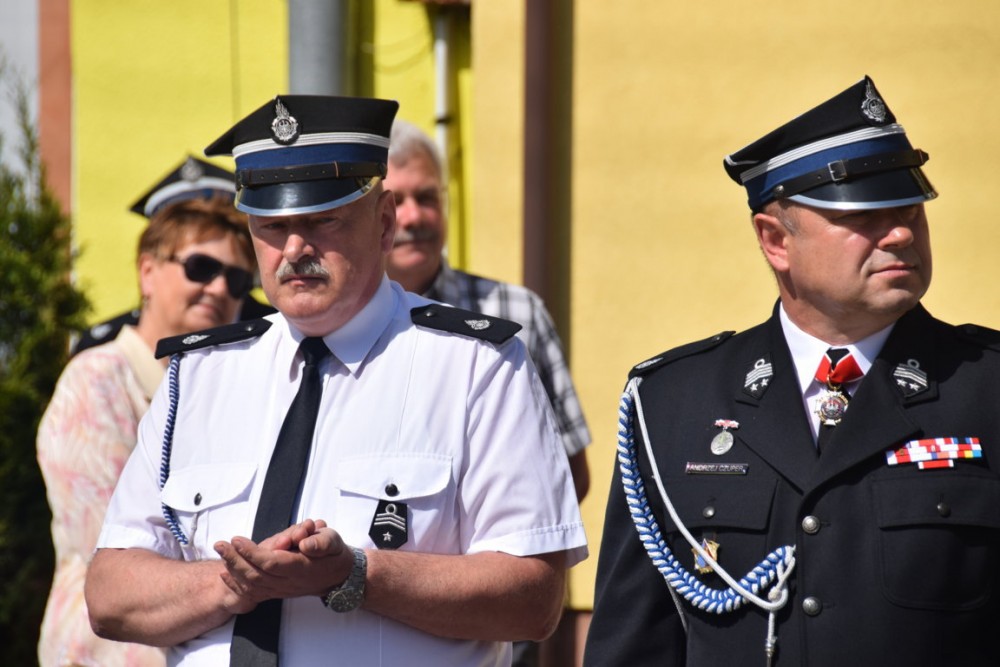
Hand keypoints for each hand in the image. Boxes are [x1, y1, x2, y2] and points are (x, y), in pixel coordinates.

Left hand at [213, 519, 353, 610]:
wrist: (339, 576)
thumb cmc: (333, 552)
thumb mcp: (333, 540)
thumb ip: (320, 542)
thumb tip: (304, 542)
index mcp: (301, 568)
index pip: (271, 563)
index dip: (251, 553)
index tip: (237, 540)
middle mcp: (289, 583)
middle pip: (256, 575)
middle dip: (235, 559)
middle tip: (220, 544)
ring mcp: (282, 590)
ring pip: (252, 585)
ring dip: (233, 569)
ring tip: (221, 552)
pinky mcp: (277, 592)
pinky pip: (253, 593)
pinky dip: (237, 584)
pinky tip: (225, 574)